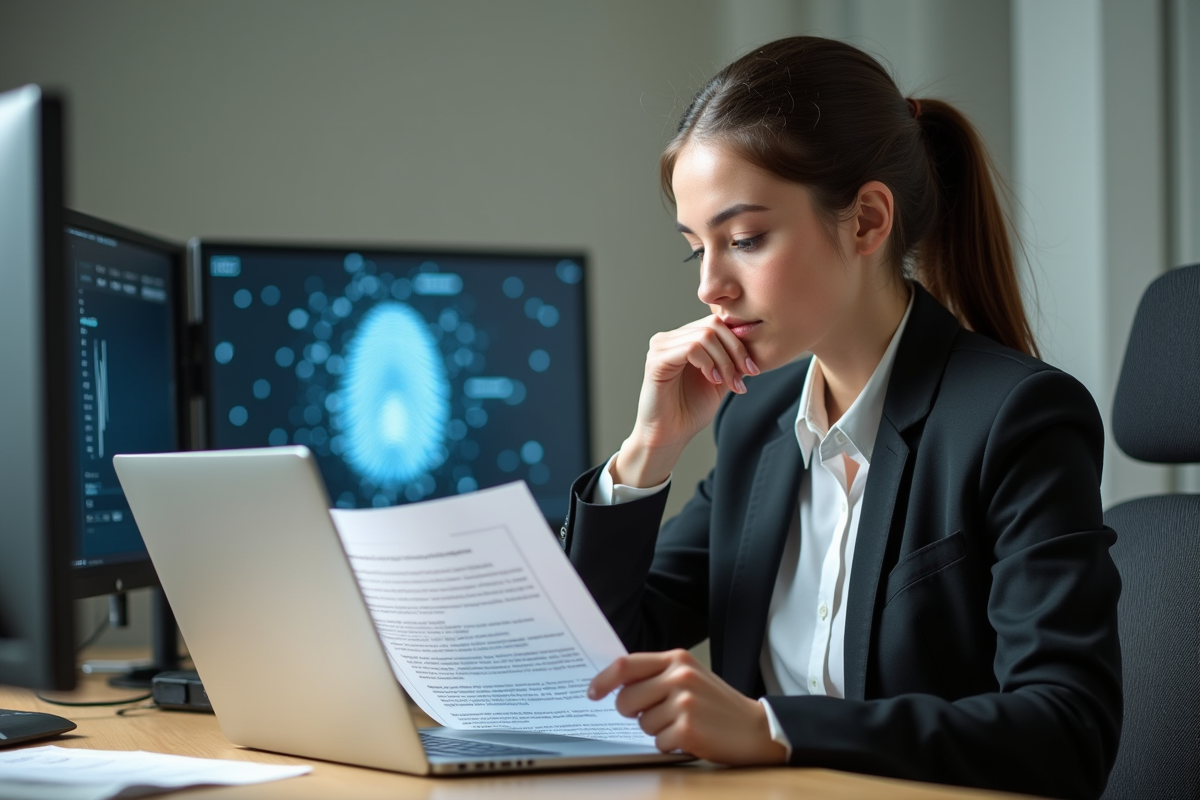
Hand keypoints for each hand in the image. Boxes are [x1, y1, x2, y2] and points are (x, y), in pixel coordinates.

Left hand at [587, 649, 787, 765]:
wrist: (756, 728)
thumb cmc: (717, 704)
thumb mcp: (690, 677)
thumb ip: (657, 675)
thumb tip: (615, 685)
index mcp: (677, 659)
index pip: (626, 664)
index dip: (603, 680)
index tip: (593, 693)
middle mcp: (680, 675)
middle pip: (626, 698)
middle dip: (632, 713)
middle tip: (655, 715)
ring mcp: (684, 701)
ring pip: (641, 723)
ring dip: (656, 730)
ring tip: (681, 724)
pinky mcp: (688, 728)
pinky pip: (658, 742)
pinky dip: (669, 745)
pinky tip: (691, 737)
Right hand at [615, 317, 757, 486]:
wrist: (670, 436)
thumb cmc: (689, 410)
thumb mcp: (720, 381)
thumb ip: (731, 361)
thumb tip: (754, 346)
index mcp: (684, 339)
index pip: (717, 324)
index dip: (739, 343)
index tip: (753, 369)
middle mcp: (670, 339)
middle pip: (713, 325)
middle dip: (735, 351)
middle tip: (745, 375)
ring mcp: (661, 347)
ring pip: (704, 336)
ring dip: (724, 360)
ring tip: (728, 382)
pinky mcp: (656, 360)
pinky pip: (690, 348)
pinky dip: (708, 363)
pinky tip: (713, 380)